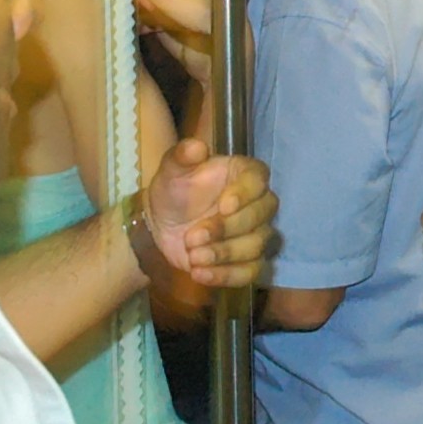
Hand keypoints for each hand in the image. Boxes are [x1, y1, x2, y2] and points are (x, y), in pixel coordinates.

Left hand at [141, 144, 275, 300]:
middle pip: (261, 217)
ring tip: (193, 256)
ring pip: (257, 246)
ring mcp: (255, 234)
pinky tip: (200, 274)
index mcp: (244, 175)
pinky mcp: (247, 261)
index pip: (259, 180)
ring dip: (224, 254)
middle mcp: (256, 204)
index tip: (224, 205)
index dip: (246, 194)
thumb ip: (182, 155)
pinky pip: (251, 272)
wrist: (161, 225)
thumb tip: (196, 147)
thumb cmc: (173, 191)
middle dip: (226, 229)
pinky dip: (226, 276)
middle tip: (192, 237)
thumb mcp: (172, 170)